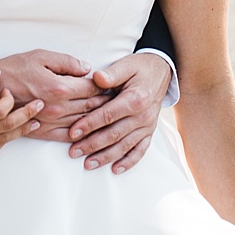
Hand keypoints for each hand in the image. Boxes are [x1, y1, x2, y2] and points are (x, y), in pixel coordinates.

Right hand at [0, 50, 108, 140]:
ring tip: (109, 115)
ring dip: (98, 119)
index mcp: (59, 87)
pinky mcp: (41, 132)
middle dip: (106, 103)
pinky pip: (67, 137)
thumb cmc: (13, 69)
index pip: (92, 89)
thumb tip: (88, 69)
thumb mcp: (41, 56)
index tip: (115, 85)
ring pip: (83, 123)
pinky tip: (89, 131)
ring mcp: (50, 122)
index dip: (106, 86)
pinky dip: (82, 135)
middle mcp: (57, 108)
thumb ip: (67, 62)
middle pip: (91, 107)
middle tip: (118, 100)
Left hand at [67, 51, 171, 171]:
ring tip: (88, 164)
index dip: (89, 124)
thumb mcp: (126, 64)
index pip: (108, 115)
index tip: (73, 132)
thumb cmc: (140, 67)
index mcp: (135, 98)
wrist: (162, 71)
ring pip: (125, 145)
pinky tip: (115, 169)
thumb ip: (111, 73)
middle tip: (73, 152)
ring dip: (106, 156)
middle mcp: (142, 115)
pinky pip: (140, 150)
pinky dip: (128, 161)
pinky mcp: (150, 131)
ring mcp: (147, 126)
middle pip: (114, 134)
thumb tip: (96, 78)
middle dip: (92, 145)